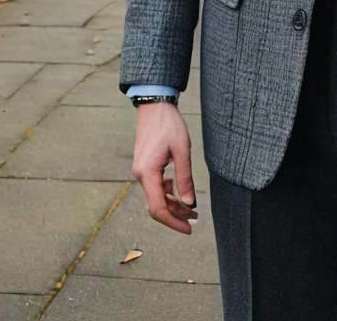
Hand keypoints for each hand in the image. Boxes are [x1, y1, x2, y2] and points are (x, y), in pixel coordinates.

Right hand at [130, 102, 197, 234]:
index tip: (188, 229)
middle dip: (176, 214)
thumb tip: (190, 203)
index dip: (173, 222)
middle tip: (196, 219)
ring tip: (192, 207)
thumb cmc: (169, 124)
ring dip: (174, 203)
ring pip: (157, 196)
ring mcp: (141, 171)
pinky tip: (181, 189)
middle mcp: (141, 175)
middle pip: (157, 205)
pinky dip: (168, 192)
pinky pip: (156, 185)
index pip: (158, 209)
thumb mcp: (182, 150)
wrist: (155, 106)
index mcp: (148, 173)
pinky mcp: (145, 166)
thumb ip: (185, 178)